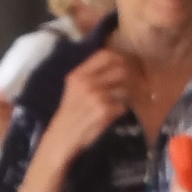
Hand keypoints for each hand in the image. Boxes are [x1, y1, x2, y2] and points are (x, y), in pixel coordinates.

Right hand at [43, 49, 136, 168]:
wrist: (62, 136)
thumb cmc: (70, 113)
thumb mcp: (73, 89)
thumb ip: (89, 76)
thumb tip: (115, 65)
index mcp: (78, 75)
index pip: (104, 55)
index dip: (118, 58)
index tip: (123, 64)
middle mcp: (87, 82)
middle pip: (119, 70)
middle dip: (128, 77)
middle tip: (128, 83)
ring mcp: (97, 96)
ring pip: (125, 88)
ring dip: (126, 95)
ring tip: (118, 101)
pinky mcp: (104, 111)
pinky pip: (123, 106)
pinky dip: (120, 110)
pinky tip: (112, 114)